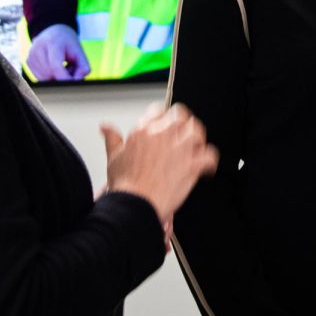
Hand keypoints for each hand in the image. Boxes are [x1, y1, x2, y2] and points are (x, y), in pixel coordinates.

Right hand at [26, 23, 89, 80]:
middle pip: (49, 73)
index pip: (56, 65)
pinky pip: (39, 77)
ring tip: (61, 66)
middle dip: (61, 76)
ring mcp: (31, 53)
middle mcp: (39, 46)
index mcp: (53, 42)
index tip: (73, 82)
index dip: (64, 78)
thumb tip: (77, 80)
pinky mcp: (28, 60)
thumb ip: (83, 67)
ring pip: (43, 77)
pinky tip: (53, 67)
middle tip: (69, 68)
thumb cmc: (69, 44)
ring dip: (54, 77)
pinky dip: (48, 76)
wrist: (55, 32)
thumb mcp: (80, 52)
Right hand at [100, 103, 218, 225]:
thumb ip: (112, 138)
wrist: (134, 204)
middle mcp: (163, 135)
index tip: (164, 125)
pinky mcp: (192, 164)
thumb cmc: (124, 185)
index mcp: (144, 130)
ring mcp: (179, 148)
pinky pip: (209, 155)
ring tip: (195, 147)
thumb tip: (105, 127)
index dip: (163, 117)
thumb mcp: (113, 157)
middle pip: (180, 115)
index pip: (158, 110)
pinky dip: (210, 161)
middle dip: (183, 122)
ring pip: (196, 130)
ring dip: (197, 138)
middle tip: (182, 134)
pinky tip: (206, 167)